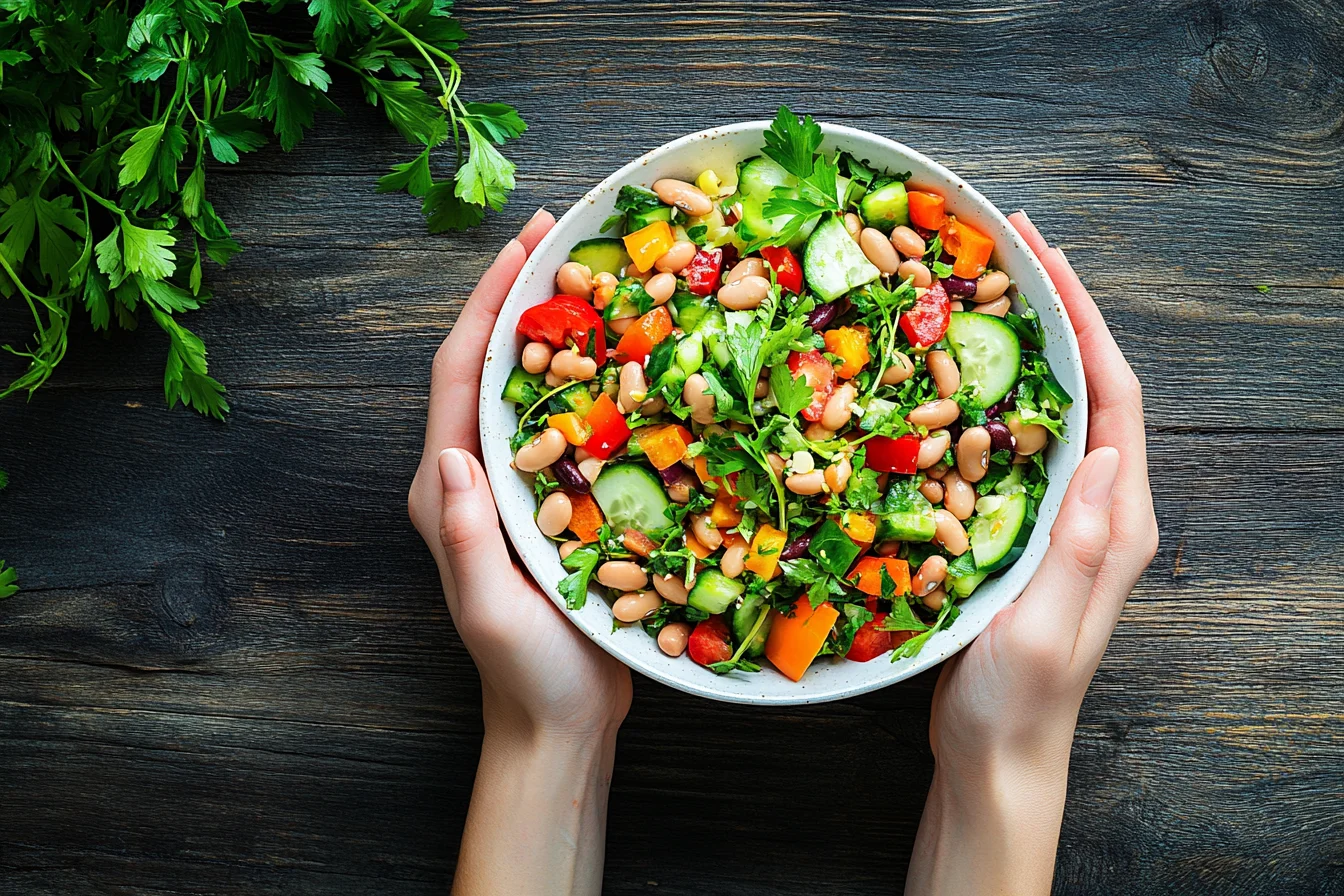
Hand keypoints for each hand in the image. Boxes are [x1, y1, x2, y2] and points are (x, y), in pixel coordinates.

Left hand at [407, 209, 631, 740]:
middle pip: (491, 362)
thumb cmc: (527, 673)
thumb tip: (450, 450)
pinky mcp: (554, 500)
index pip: (460, 373)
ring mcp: (514, 486)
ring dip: (557, 326)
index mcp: (449, 488)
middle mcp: (474, 474)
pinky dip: (593, 377)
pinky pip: (569, 421)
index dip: (488, 302)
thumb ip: (467, 535)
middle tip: (564, 233)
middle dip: (519, 292)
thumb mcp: (491, 608)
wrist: (560, 719)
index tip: (523, 242)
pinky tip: (634, 357)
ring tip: (600, 275)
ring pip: (531, 384)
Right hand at [906, 212, 1158, 894]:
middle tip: (1007, 246)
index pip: (1113, 397)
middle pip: (1088, 386)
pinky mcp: (1021, 528)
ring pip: (1049, 407)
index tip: (1044, 255)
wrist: (996, 752)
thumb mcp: (1046, 627)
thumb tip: (1108, 447)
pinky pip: (1012, 441)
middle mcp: (1099, 507)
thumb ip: (1081, 544)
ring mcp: (1061, 516)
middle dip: (1056, 309)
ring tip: (976, 289)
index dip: (1083, 320)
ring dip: (1022, 343)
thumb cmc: (1017, 701)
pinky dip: (988, 393)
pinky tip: (945, 375)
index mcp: (1117, 521)